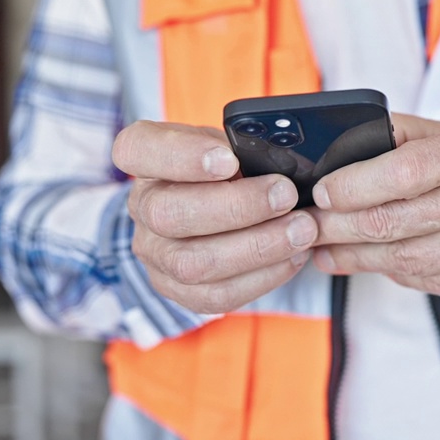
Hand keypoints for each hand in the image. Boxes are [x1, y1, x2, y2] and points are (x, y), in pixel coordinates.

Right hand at [112, 121, 316, 313]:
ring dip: (257, 247)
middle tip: (285, 195)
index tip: (229, 158)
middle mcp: (142, 207)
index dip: (181, 155)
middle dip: (236, 207)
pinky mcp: (178, 289)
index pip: (137, 149)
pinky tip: (292, 256)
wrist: (214, 210)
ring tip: (301, 230)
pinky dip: (262, 277)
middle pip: (168, 214)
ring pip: (192, 263)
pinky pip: (216, 294)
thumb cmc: (226, 171)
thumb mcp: (230, 145)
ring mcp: (155, 254)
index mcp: (146, 158)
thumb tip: (281, 160)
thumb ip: (244, 147)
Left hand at [310, 115, 439, 303]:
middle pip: (395, 223)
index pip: (403, 173)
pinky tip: (373, 262)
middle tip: (307, 226)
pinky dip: (395, 272)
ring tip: (326, 249)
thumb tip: (344, 143)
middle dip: (338, 227)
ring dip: (356, 257)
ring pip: (406, 261)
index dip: (352, 186)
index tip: (322, 192)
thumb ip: (409, 136)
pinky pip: (429, 283)